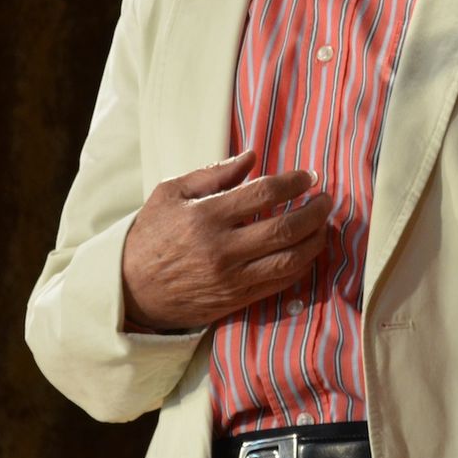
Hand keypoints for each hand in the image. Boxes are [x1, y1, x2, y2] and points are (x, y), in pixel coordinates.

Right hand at [120, 149, 332, 331]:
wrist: (130, 290)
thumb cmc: (150, 235)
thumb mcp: (170, 194)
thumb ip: (212, 174)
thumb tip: (250, 157)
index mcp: (205, 216)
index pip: (263, 194)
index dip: (293, 183)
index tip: (308, 178)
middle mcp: (221, 249)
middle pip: (284, 229)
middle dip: (314, 212)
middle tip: (326, 200)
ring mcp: (230, 279)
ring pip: (289, 260)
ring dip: (315, 241)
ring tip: (323, 225)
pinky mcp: (235, 300)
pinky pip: (280, 284)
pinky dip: (302, 266)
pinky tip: (308, 251)